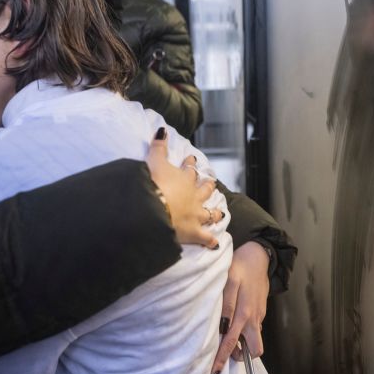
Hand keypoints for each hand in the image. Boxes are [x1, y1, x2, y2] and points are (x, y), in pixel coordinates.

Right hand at [146, 127, 219, 247]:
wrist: (153, 209)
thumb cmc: (153, 184)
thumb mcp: (154, 162)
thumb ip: (158, 147)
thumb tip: (162, 130)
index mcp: (184, 180)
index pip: (189, 170)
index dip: (191, 165)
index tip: (193, 160)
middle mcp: (194, 197)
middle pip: (204, 190)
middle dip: (208, 186)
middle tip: (212, 183)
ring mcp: (196, 215)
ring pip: (210, 214)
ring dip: (215, 213)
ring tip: (220, 212)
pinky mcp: (194, 233)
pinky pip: (205, 238)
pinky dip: (210, 241)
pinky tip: (215, 243)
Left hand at [209, 241, 269, 373]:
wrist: (259, 257)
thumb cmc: (239, 267)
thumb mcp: (228, 283)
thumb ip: (226, 306)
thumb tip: (223, 329)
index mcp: (244, 313)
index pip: (232, 343)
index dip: (222, 359)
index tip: (214, 373)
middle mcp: (253, 319)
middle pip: (253, 350)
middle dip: (240, 356)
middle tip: (224, 354)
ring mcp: (259, 317)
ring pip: (253, 341)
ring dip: (242, 345)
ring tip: (227, 339)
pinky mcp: (261, 312)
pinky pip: (253, 329)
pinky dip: (244, 332)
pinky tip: (234, 323)